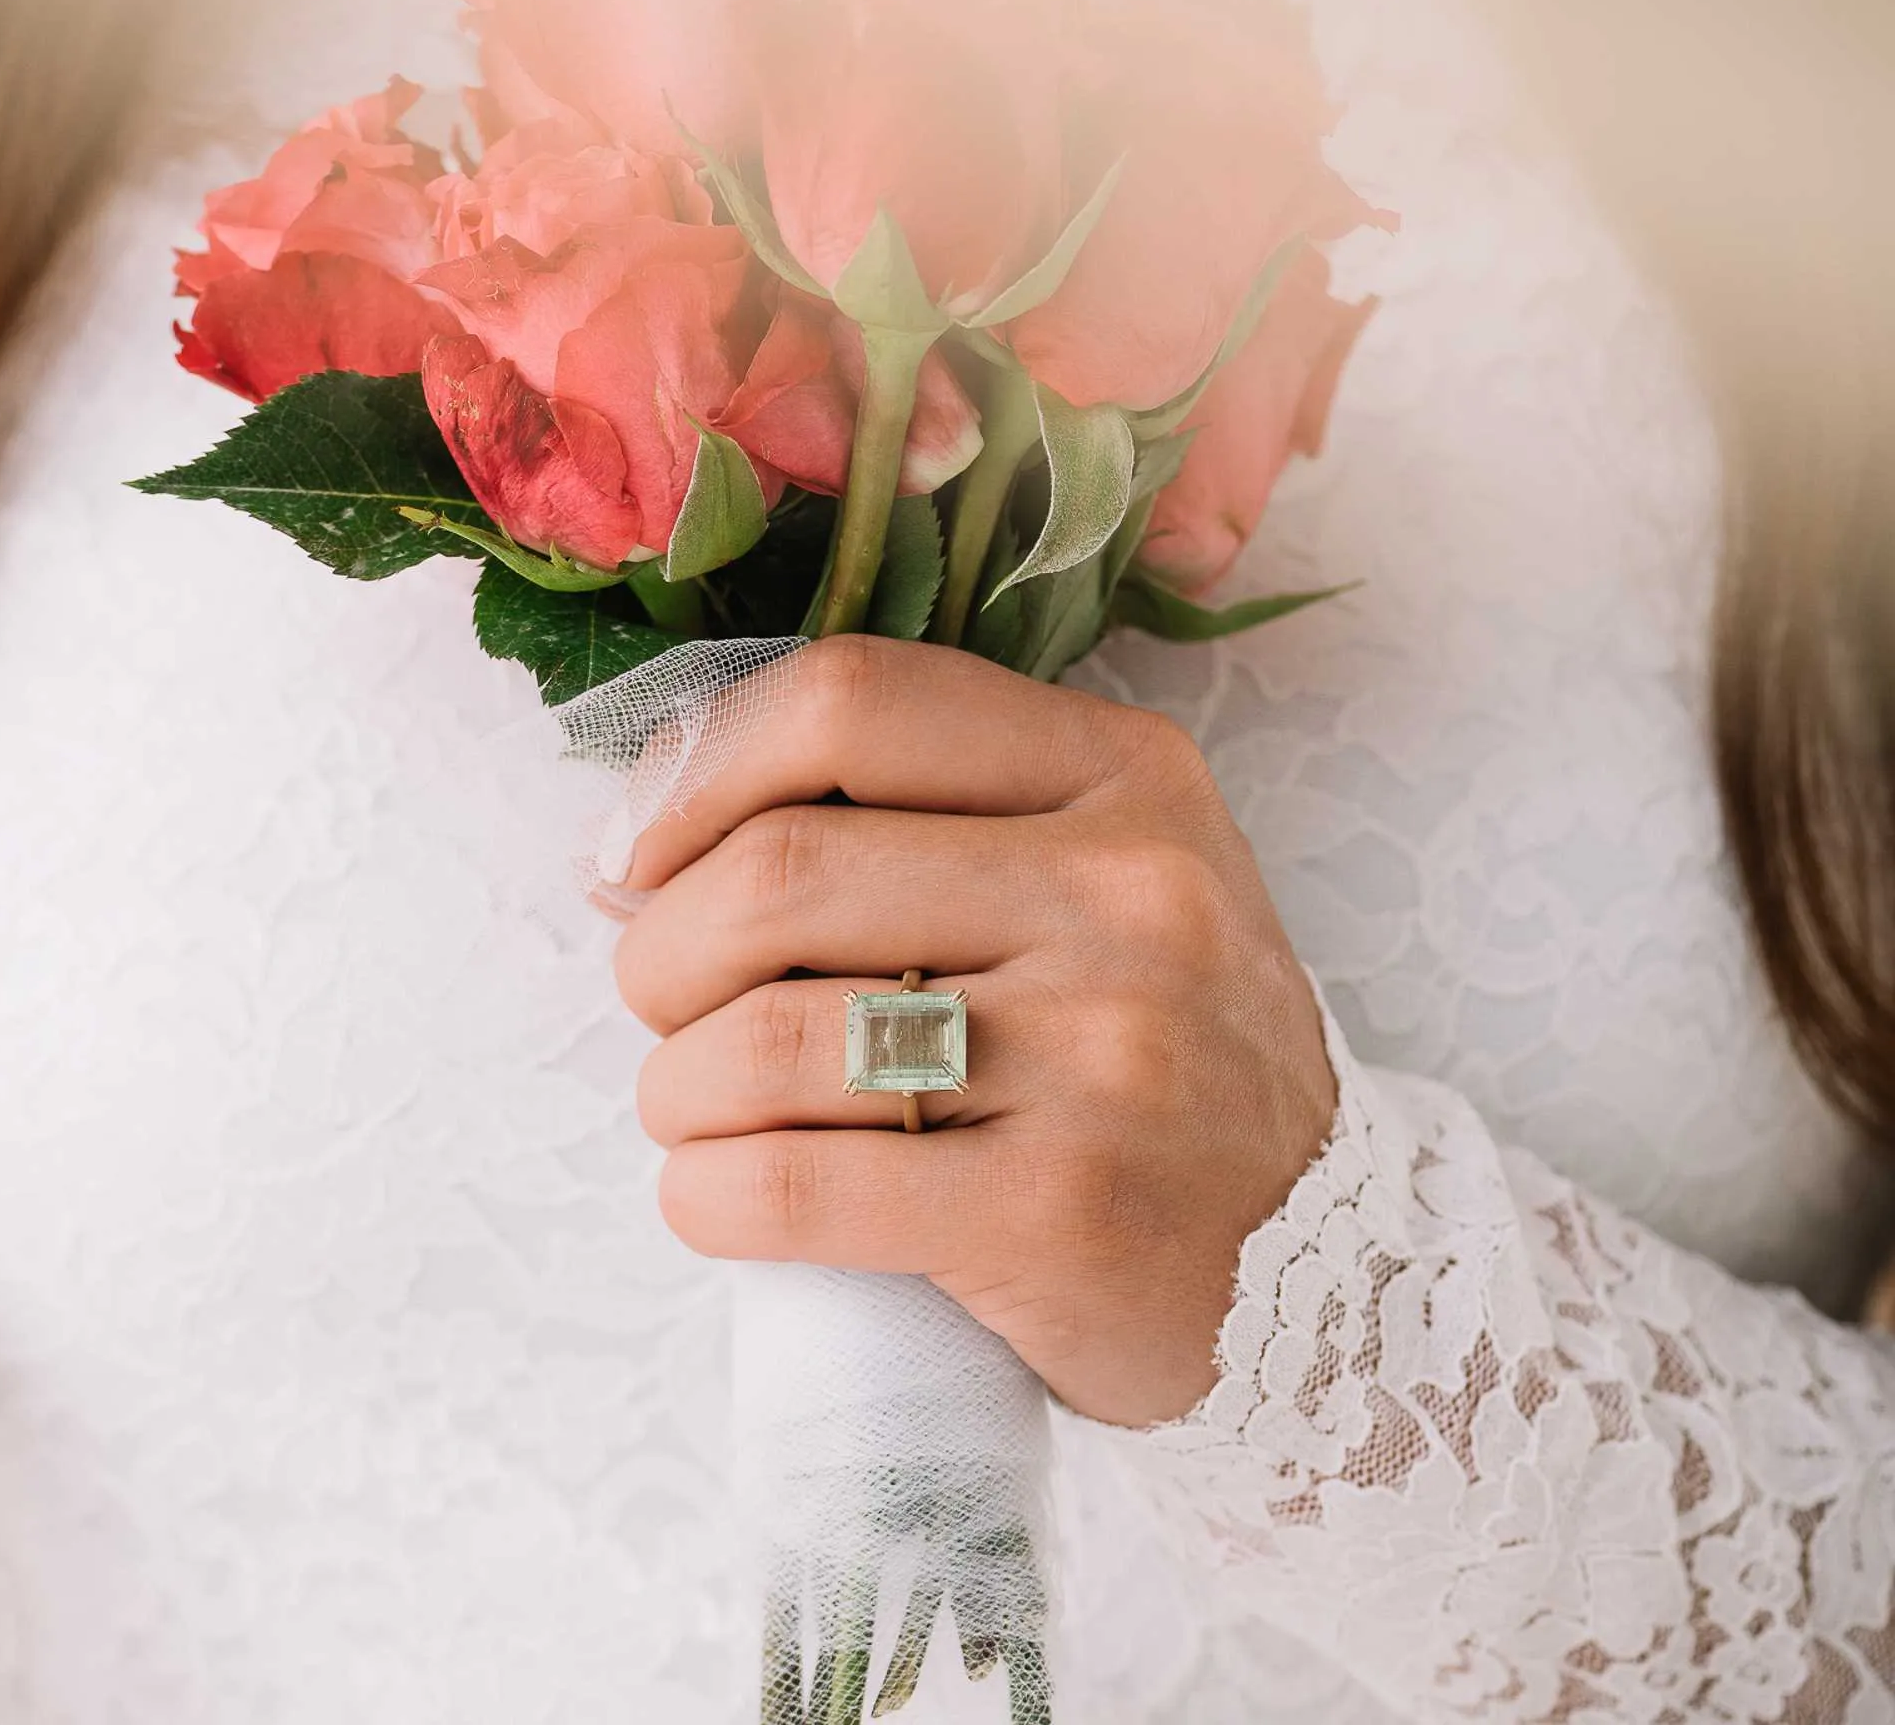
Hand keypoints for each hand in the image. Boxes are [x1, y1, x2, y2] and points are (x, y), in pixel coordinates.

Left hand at [616, 636, 1335, 1427]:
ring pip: (763, 1037)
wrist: (1320, 1253)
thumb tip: (635, 839)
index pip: (849, 702)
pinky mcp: (1062, 1214)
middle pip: (778, 871)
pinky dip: (707, 1193)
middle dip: (661, 949)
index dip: (699, 766)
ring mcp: (1105, 1055)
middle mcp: (1128, 892)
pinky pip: (796, 1185)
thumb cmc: (1157, 1047)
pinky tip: (716, 1194)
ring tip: (696, 1106)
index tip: (639, 848)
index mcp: (1123, 774)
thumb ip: (914, 820)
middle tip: (666, 1002)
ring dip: (674, 1083)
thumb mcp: (1098, 872)